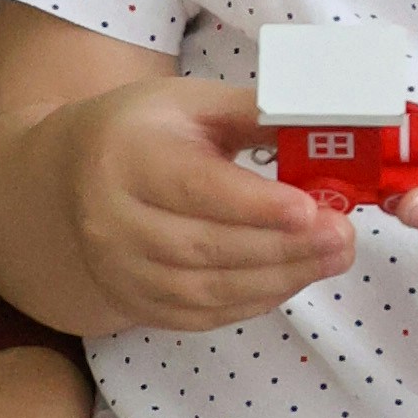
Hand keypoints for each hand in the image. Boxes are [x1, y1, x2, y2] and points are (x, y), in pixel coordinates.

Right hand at [48, 72, 346, 333]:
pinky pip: (199, 315)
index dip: (255, 205)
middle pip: (204, 246)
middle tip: (342, 237)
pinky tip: (294, 278)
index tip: (312, 210)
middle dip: (283, 247)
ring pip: (205, 290)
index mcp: (127, 157)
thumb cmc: (147, 130)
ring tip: (333, 258)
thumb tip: (327, 122)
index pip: (194, 187)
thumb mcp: (193, 102)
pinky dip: (253, 301)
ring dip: (278, 278)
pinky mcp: (133, 301)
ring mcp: (118, 269)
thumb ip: (255, 113)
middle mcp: (112, 220)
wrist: (74, 175)